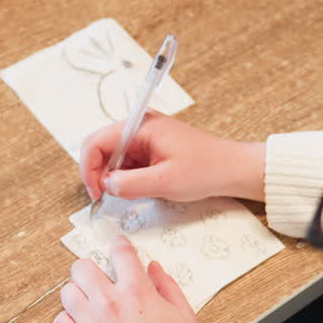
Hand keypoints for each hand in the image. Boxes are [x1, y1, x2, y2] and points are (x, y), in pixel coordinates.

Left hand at [53, 236, 208, 322]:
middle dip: (91, 270)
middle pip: (81, 267)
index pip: (120, 253)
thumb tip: (153, 267)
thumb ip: (167, 286)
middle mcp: (111, 303)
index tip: (118, 247)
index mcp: (138, 292)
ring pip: (66, 292)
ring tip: (90, 306)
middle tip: (100, 281)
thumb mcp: (185, 316)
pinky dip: (67, 322)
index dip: (119, 245)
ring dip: (77, 295)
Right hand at [79, 112, 265, 202]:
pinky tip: (140, 188)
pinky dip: (127, 177)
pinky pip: (128, 161)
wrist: (233, 169)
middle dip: (100, 173)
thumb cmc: (205, 170)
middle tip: (106, 197)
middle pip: (102, 147)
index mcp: (141, 126)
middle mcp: (140, 126)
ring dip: (115, 177)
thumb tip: (106, 185)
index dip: (89, 168)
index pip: (97, 141)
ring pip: (114, 156)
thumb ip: (129, 184)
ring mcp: (145, 136)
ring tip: (132, 193)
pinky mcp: (152, 147)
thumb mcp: (164, 182)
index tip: (96, 193)